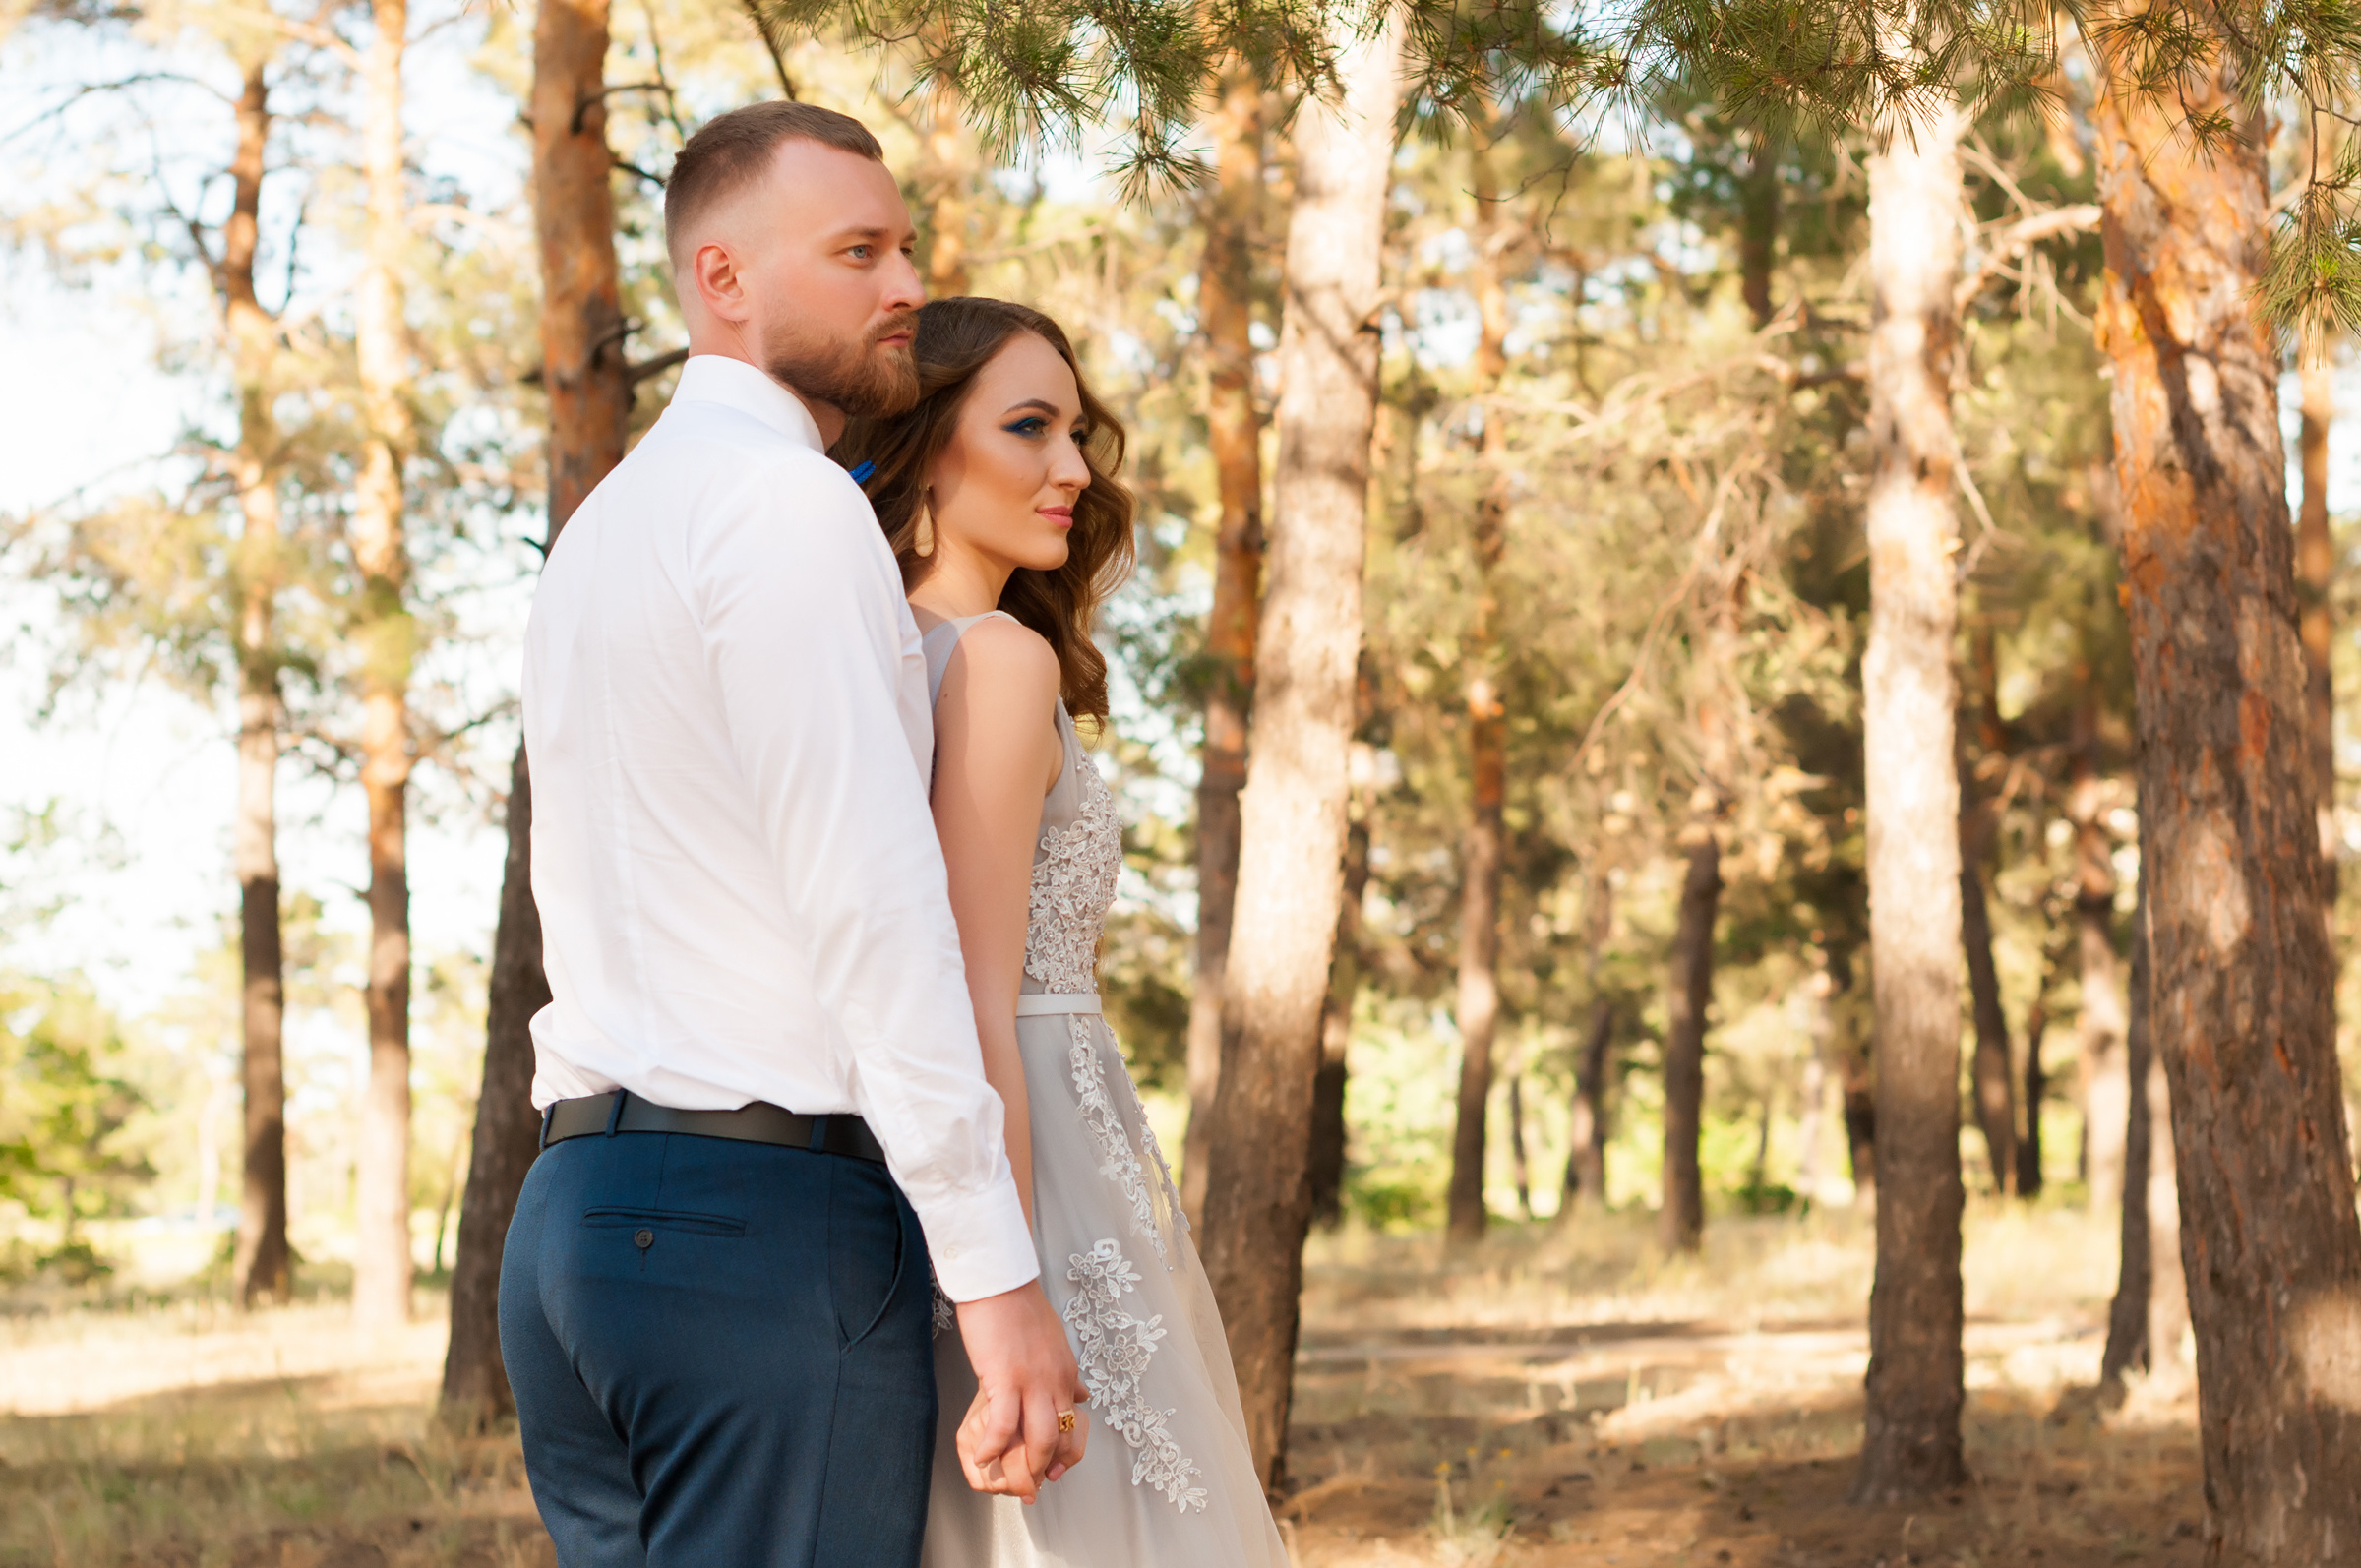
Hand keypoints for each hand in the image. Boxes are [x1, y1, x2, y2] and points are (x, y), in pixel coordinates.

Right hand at [953, 1282, 1088, 1500]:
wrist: (1001, 1281)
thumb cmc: (1020, 1308)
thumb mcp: (1055, 1341)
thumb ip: (1067, 1372)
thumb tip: (1082, 1395)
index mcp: (1067, 1371)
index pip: (1074, 1423)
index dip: (1065, 1454)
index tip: (1053, 1471)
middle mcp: (1056, 1380)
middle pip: (1060, 1438)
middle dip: (1046, 1469)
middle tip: (1031, 1488)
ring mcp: (1033, 1381)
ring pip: (1041, 1438)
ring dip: (1025, 1465)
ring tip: (1005, 1476)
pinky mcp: (1005, 1378)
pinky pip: (1004, 1426)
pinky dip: (993, 1448)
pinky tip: (982, 1458)